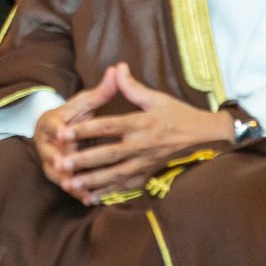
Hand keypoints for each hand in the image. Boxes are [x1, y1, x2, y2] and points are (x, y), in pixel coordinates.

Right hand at [33, 65, 121, 189]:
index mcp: (51, 122)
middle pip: (49, 153)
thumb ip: (102, 91)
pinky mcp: (59, 175)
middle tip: (64, 166)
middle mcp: (47, 143)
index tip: (63, 133)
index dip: (57, 129)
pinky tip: (89, 200)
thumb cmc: (75, 115)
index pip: (52, 125)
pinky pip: (68, 186)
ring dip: (66, 181)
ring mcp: (51, 161)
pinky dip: (77, 192)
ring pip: (57, 173)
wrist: (58, 131)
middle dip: (57, 160)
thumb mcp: (86, 102)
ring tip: (75, 188)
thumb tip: (118, 69)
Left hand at [44, 63, 232, 203]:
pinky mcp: (148, 175)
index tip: (64, 132)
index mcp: (140, 123)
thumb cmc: (178, 114)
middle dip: (83, 160)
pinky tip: (90, 198)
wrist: (204, 137)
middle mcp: (141, 145)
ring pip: (114, 174)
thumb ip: (132, 86)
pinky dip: (108, 193)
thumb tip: (117, 67)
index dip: (85, 129)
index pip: (108, 126)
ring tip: (70, 184)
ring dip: (91, 180)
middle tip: (60, 164)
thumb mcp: (156, 97)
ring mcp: (144, 163)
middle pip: (107, 154)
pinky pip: (125, 187)